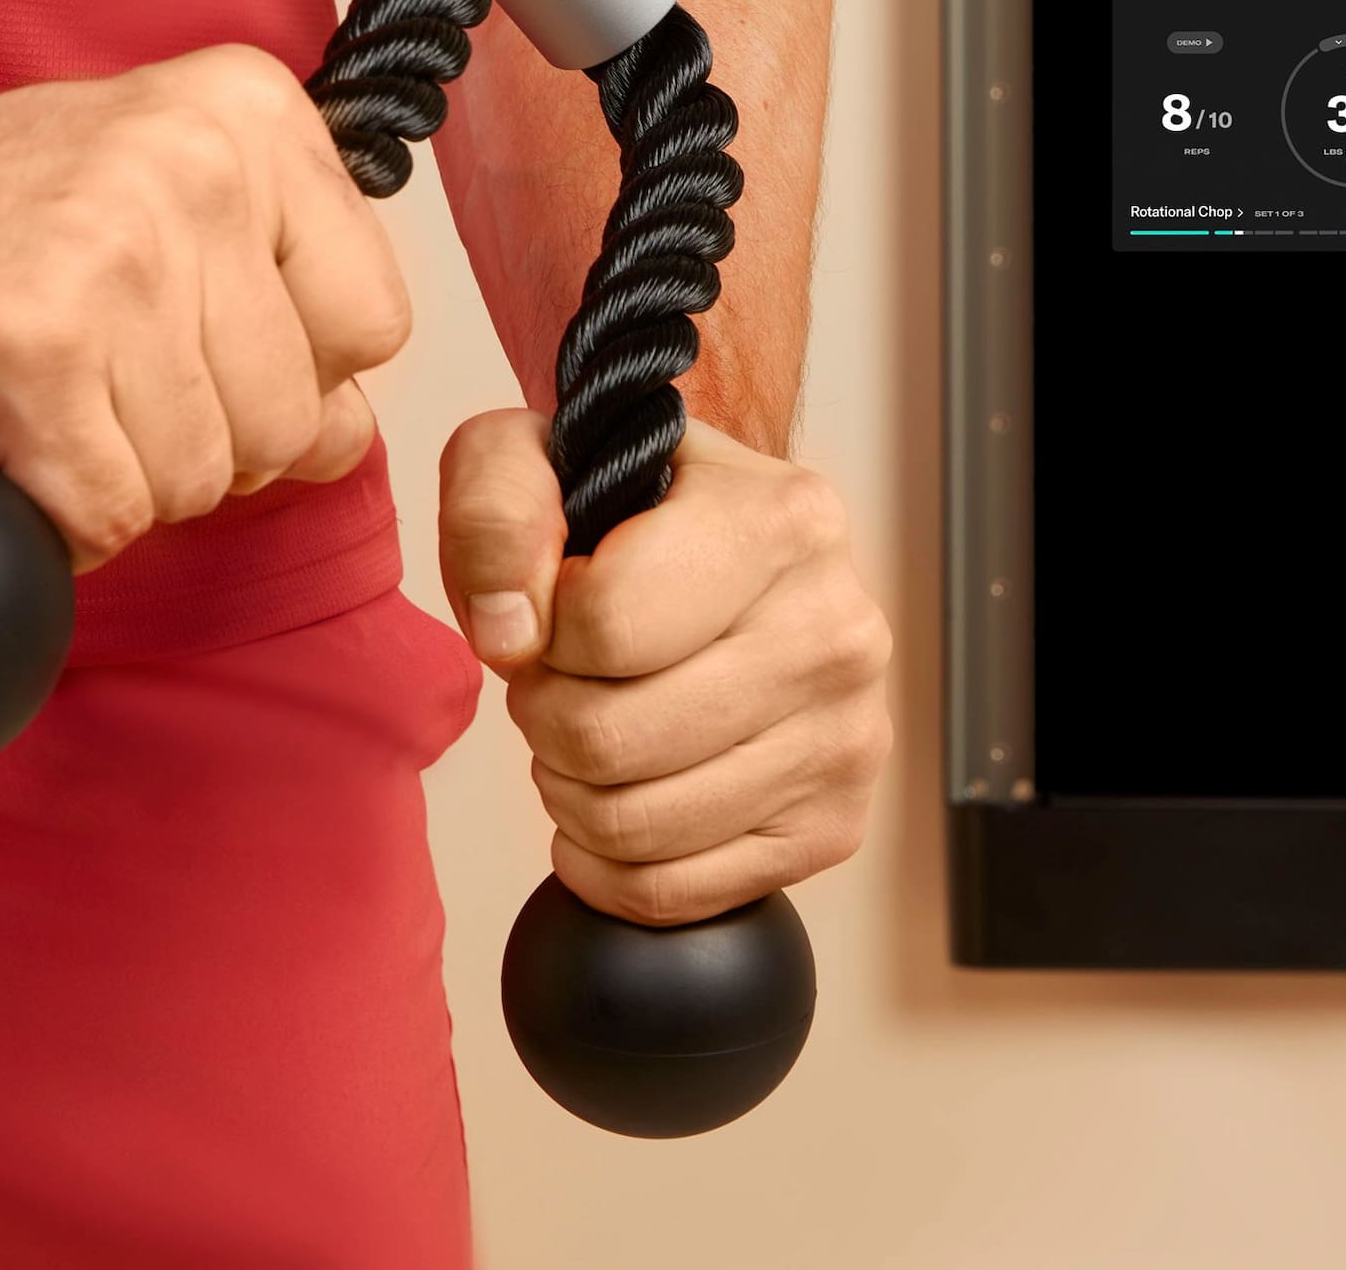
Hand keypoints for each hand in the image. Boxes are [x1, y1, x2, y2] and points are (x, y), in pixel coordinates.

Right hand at [0, 46, 407, 566]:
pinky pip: (108, 514)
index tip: (191, 345)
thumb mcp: (157, 192)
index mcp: (245, 111)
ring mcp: (111, 254)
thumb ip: (271, 292)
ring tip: (38, 401)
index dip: (287, 373)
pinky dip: (54, 518)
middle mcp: (191, 165)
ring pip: (200, 477)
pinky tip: (0, 440)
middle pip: (288, 417)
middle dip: (197, 441)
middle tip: (91, 381)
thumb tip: (343, 431)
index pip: (371, 320)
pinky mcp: (28, 350)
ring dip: (116, 480)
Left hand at [439, 410, 892, 923]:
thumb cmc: (626, 510)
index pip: (603, 624)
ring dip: (567, 790)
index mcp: (787, 521)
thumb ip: (496, 508)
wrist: (721, 548)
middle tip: (556, 680)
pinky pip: (674, 894)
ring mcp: (848, 738)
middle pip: (612, 740)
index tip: (555, 603)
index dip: (540, 629)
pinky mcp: (832, 827)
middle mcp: (840, 631)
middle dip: (545, 716)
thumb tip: (511, 632)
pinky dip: (605, 863)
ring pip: (638, 826)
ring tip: (582, 731)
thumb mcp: (532, 452)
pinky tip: (605, 801)